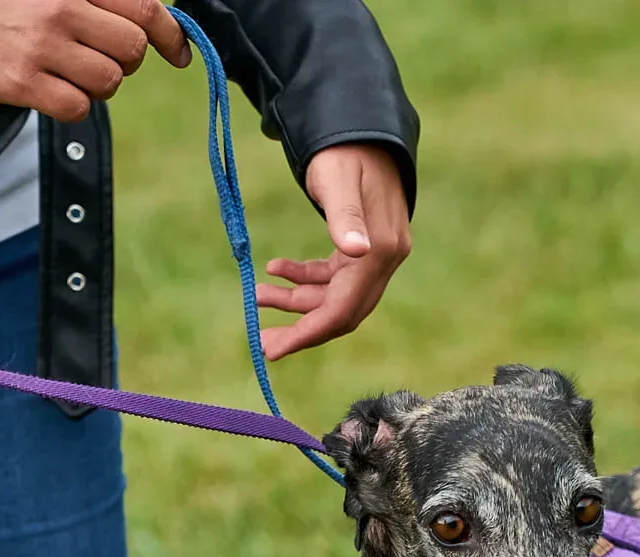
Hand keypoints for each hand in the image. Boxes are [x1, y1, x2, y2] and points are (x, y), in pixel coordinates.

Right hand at [0, 0, 188, 122]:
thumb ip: (94, 0)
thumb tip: (148, 20)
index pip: (143, 8)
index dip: (171, 34)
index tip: (180, 51)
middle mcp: (61, 8)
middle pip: (133, 50)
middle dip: (126, 61)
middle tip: (100, 57)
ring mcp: (42, 46)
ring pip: (108, 82)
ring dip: (95, 83)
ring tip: (63, 68)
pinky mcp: (24, 82)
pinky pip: (78, 108)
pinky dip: (70, 105)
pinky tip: (48, 88)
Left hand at [256, 143, 411, 361]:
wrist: (359, 124)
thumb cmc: (345, 148)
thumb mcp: (339, 180)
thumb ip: (346, 216)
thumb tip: (357, 252)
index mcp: (381, 251)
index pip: (344, 308)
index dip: (308, 332)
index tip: (272, 348)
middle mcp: (383, 260)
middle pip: (341, 312)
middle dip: (301, 328)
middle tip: (262, 342)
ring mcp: (374, 256)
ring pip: (334, 296)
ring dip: (296, 301)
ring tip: (256, 295)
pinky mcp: (361, 248)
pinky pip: (332, 277)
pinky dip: (304, 278)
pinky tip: (275, 269)